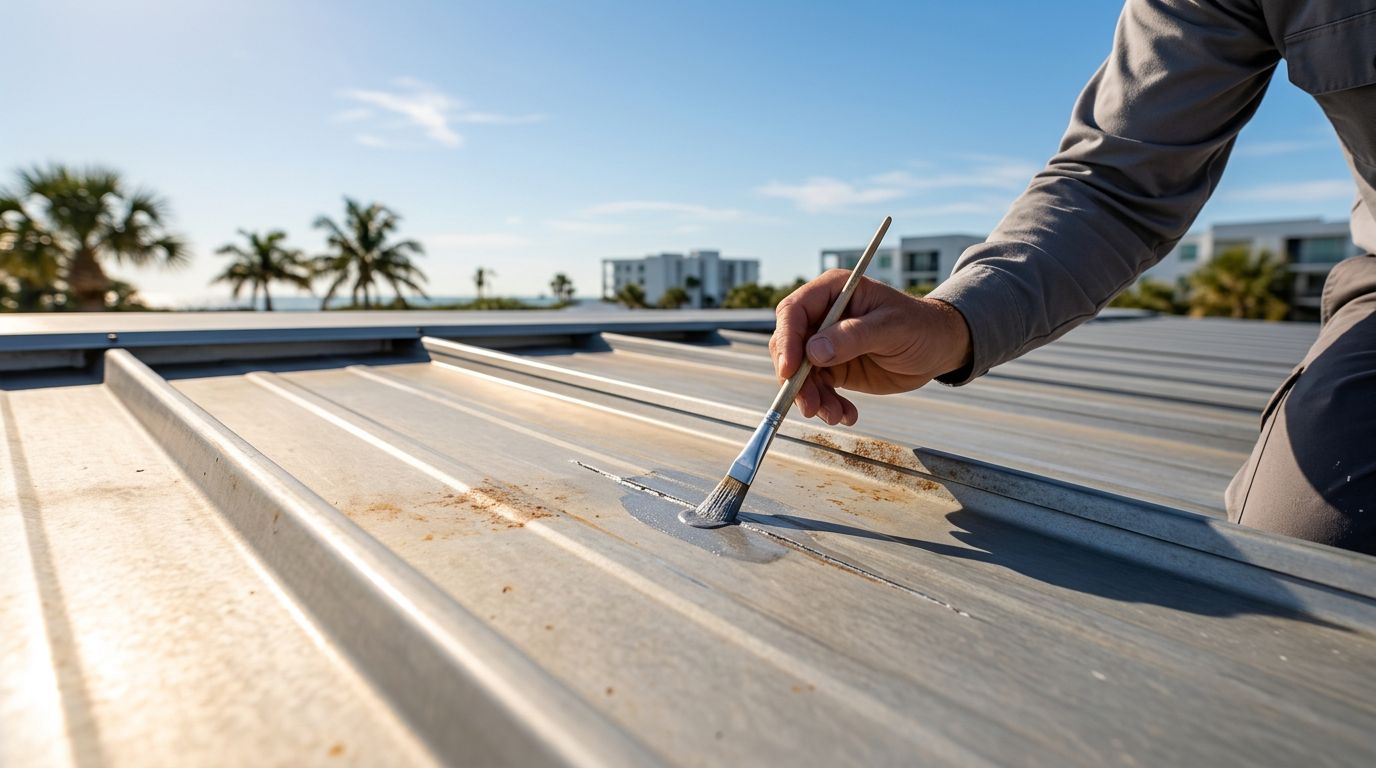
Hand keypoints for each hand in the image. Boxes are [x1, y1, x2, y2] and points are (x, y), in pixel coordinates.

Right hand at [768, 269, 972, 425]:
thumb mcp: (892, 327)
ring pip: (800, 374)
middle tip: (810, 405)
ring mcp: (825, 343)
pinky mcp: (833, 367)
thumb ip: (854, 337)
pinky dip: (828, 405)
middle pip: (790, 346)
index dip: (786, 341)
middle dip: (796, 379)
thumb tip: (814, 351)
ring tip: (835, 415)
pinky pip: (818, 389)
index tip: (789, 371)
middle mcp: (823, 316)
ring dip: (812, 398)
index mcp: (833, 291)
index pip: (793, 312)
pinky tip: (847, 415)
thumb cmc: (920, 326)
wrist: (938, 349)